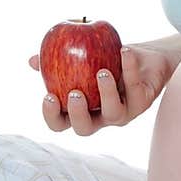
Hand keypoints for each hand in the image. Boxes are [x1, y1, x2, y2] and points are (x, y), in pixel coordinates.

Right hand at [28, 46, 171, 136]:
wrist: (149, 58)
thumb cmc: (110, 60)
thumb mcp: (81, 57)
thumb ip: (56, 60)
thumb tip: (32, 61)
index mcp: (82, 110)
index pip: (61, 123)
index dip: (52, 116)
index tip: (48, 96)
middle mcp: (101, 117)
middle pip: (84, 129)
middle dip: (77, 114)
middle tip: (74, 94)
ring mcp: (124, 113)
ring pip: (114, 114)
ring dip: (107, 94)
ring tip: (102, 72)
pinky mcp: (143, 102)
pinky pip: (135, 88)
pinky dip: (129, 68)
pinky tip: (124, 51)